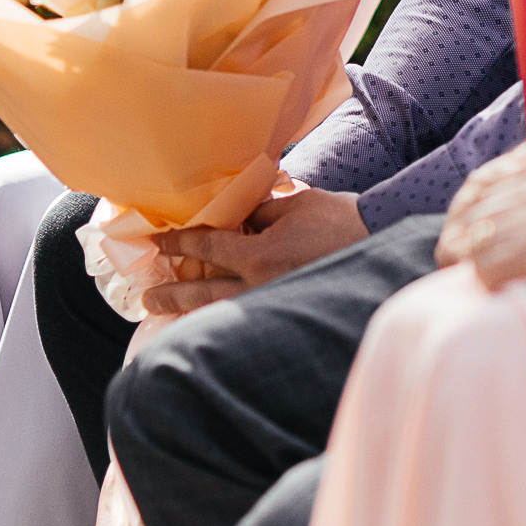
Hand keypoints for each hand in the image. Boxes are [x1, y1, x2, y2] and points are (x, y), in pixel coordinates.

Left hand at [144, 185, 366, 318]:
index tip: (158, 244)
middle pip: (204, 294)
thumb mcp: (292, 203)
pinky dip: (225, 318)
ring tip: (168, 318)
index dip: (179, 245)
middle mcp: (259, 285)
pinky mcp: (288, 309)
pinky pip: (248, 316)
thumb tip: (233, 218)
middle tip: (146, 299)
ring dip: (193, 313)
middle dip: (172, 295)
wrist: (378, 241)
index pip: (207, 248)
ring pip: (223, 311)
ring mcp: (273, 302)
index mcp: (257, 255)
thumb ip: (256, 211)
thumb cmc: (337, 218)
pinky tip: (212, 322)